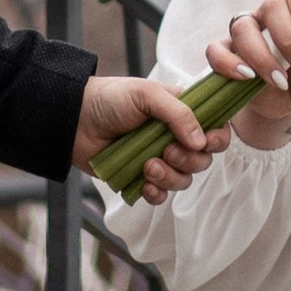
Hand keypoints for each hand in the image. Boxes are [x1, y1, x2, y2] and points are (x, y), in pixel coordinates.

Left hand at [74, 76, 224, 203]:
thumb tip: (201, 141)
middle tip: (167, 151)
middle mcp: (174, 137)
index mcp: (181, 113)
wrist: (73, 119)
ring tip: (147, 166)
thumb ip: (178, 113)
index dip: (216, 139)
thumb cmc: (110, 99)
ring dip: (170, 177)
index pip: (214, 128)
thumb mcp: (146, 94)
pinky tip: (144, 184)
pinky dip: (156, 193)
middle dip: (189, 160)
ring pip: (183, 180)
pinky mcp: (141, 178)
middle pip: (202, 159)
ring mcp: (158, 159)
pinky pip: (161, 195)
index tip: (204, 142)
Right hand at [208, 0, 290, 151]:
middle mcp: (269, 14)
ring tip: (280, 81)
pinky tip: (248, 77)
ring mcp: (246, 33)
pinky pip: (215, 50)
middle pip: (271, 5)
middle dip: (288, 38)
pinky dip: (229, 63)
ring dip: (262, 56)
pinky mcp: (227, 54)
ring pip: (242, 27)